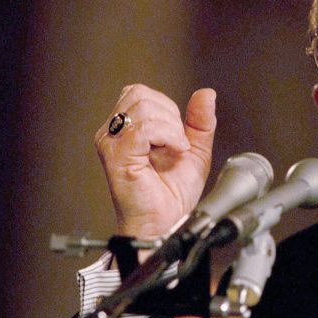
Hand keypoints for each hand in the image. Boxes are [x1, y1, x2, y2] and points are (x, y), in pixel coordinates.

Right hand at [94, 84, 216, 239]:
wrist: (165, 224)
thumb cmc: (171, 195)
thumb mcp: (194, 150)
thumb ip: (200, 121)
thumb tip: (206, 93)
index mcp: (126, 130)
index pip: (140, 93)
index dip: (166, 108)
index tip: (177, 136)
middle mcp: (113, 134)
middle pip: (140, 95)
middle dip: (170, 115)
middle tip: (177, 144)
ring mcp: (111, 144)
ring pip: (143, 107)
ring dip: (171, 127)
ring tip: (176, 149)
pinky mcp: (117, 156)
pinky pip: (143, 128)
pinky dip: (168, 135)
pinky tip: (175, 151)